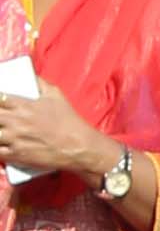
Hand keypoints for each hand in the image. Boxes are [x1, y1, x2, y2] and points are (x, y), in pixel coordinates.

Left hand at [0, 85, 118, 182]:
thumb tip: (31, 75)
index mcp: (23, 106)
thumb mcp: (56, 95)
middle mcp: (16, 121)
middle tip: (2, 119)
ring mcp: (15, 139)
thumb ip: (40, 83)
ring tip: (2, 131)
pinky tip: (2, 145)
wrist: (80, 147)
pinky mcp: (18, 155)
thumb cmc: (70, 123)